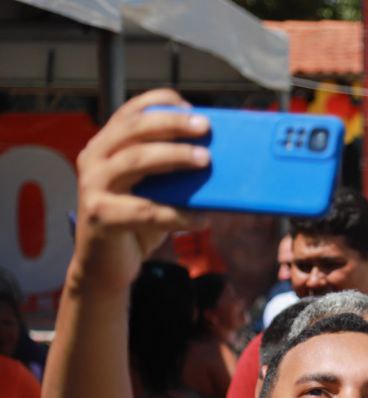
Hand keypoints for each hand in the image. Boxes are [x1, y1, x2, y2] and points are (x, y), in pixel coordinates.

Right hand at [71, 89, 209, 294]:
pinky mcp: (100, 215)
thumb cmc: (134, 224)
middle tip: (205, 128)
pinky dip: (178, 215)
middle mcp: (94, 159)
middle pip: (134, 130)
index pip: (130, 113)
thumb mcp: (155, 192)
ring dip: (174, 157)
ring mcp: (93, 186)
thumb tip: (218, 161)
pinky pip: (145, 210)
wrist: (104, 267)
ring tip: (206, 160)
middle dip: (172, 124)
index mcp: (106, 146)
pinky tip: (202, 219)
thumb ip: (172, 174)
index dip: (159, 104)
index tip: (191, 107)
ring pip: (136, 161)